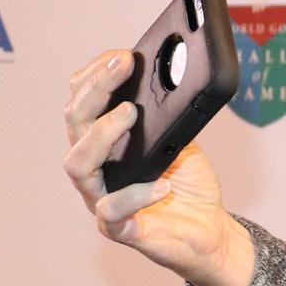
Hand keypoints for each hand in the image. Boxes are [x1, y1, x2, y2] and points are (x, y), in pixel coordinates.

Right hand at [60, 49, 254, 285]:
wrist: (211, 230)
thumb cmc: (189, 184)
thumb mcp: (180, 138)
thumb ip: (165, 114)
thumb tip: (163, 76)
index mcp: (101, 142)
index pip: (80, 101)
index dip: (96, 74)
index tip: (123, 56)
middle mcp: (93, 167)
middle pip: (73, 122)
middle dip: (96, 88)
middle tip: (123, 67)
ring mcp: (100, 197)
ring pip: (77, 163)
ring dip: (101, 132)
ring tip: (130, 113)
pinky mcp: (118, 228)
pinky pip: (112, 210)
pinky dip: (135, 194)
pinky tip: (163, 184)